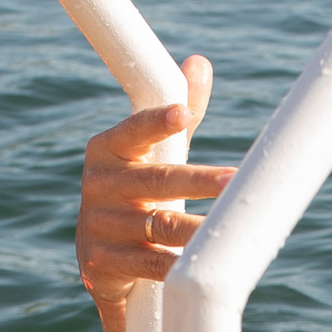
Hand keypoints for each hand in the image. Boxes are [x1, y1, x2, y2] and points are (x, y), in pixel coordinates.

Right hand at [74, 54, 236, 331]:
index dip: (157, 122)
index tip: (182, 113)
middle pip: (155, 181)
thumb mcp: (155, 154)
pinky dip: (175, 267)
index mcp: (107, 150)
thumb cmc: (138, 193)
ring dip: (194, 229)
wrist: (100, 259)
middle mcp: (98, 185)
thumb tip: (198, 63)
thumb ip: (179, 114)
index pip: (134, 131)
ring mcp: (98, 225)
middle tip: (233, 181)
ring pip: (158, 225)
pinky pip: (148, 265)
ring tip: (228, 230)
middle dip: (196, 181)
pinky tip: (200, 268)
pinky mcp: (101, 264)